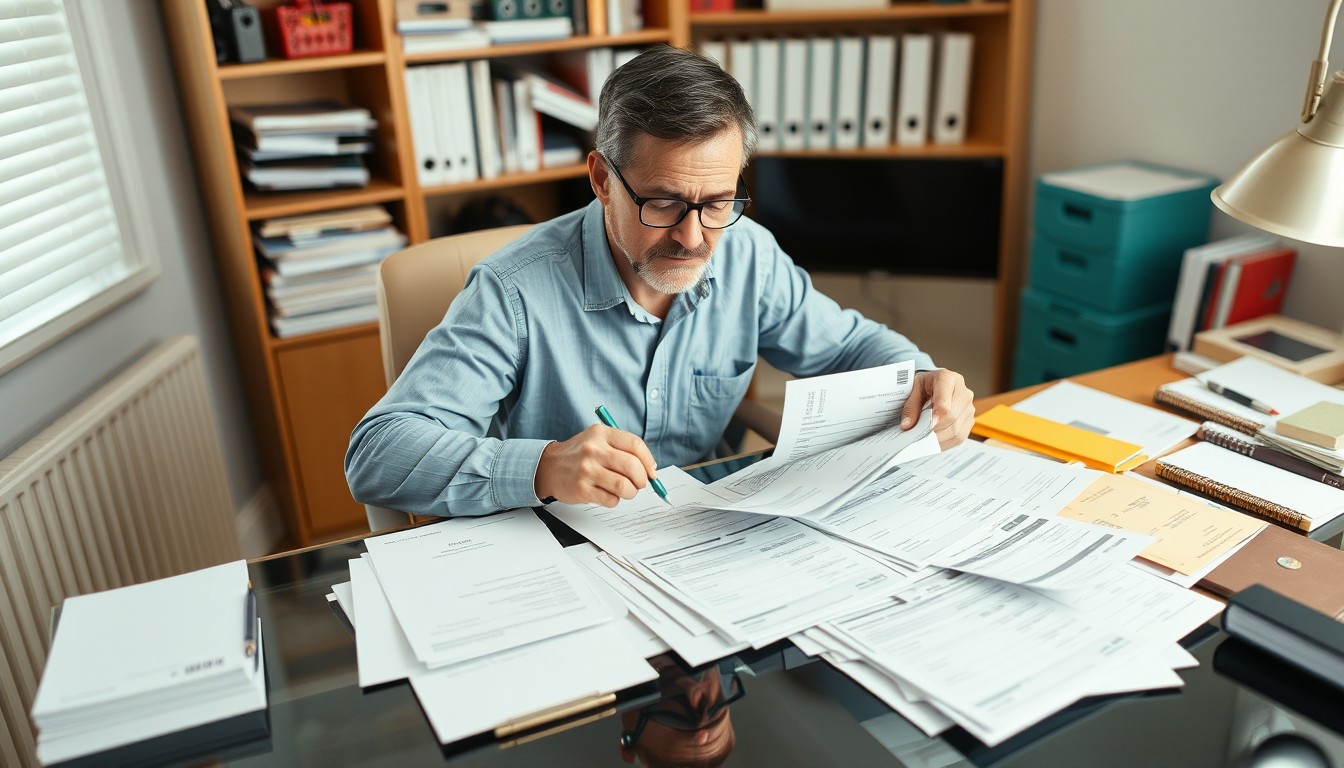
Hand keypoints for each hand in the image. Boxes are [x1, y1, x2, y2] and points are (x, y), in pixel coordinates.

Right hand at [535, 425, 658, 507]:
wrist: (549, 467)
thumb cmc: (580, 454)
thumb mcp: (598, 440)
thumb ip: (623, 449)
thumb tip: (650, 469)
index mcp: (601, 433)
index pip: (635, 445)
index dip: (648, 460)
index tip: (651, 471)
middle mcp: (593, 449)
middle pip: (632, 466)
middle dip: (642, 479)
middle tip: (640, 484)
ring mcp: (586, 470)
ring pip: (624, 486)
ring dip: (630, 492)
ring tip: (625, 490)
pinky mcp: (581, 489)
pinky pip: (611, 500)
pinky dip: (615, 500)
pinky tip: (607, 494)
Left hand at [900, 368, 974, 449]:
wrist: (935, 383)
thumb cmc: (925, 385)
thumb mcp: (913, 389)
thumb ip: (910, 407)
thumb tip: (907, 426)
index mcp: (948, 379)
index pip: (945, 402)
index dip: (938, 417)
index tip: (929, 427)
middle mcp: (963, 392)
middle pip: (952, 418)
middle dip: (935, 431)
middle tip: (920, 439)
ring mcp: (969, 406)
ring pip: (957, 430)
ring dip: (940, 440)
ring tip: (925, 442)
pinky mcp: (970, 419)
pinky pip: (960, 436)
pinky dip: (946, 443)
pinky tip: (935, 443)